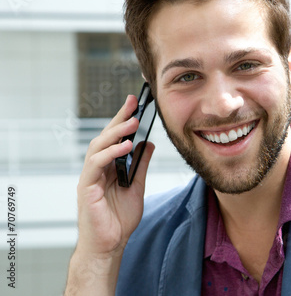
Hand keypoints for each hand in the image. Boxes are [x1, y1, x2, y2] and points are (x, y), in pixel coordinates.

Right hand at [76, 94, 154, 256]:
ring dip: (116, 133)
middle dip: (119, 118)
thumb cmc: (119, 219)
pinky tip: (125, 146)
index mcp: (108, 167)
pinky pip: (96, 164)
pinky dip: (110, 153)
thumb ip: (140, 165)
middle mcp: (97, 168)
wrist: (110, 245)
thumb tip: (148, 144)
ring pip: (98, 146)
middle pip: (105, 137)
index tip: (134, 103)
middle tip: (133, 103)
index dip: (123, 119)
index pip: (115, 138)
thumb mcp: (137, 186)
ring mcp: (90, 177)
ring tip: (132, 122)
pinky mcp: (86, 187)